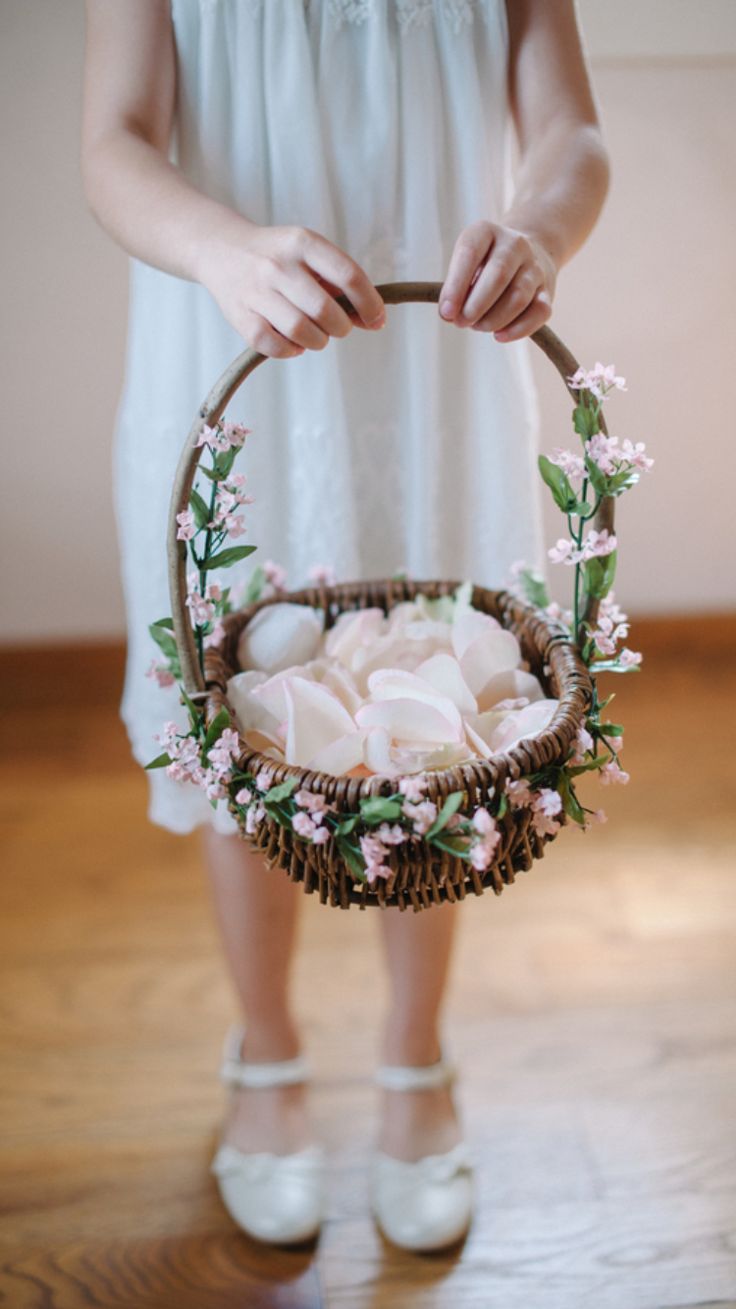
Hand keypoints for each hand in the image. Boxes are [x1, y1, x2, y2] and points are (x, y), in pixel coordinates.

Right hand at [198, 221, 386, 358]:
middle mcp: (277, 264)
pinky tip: (293, 342)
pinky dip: (292, 350)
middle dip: (341, 326)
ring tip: (316, 335)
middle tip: (337, 327)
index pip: (348, 275)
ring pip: (302, 331)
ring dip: (318, 341)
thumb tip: (374, 320)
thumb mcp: (310, 256)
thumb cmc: (279, 258)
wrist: (221, 250)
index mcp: (302, 242)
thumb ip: (340, 285)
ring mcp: (256, 291)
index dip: (369, 303)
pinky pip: (276, 346)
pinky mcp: (240, 316)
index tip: (377, 319)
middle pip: (325, 310)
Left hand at [438, 220, 556, 341]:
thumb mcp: (467, 264)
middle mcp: (515, 245)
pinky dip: (518, 329)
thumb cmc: (485, 264)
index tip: (446, 313)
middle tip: (462, 323)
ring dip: (494, 319)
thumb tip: (449, 315)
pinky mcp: (548, 290)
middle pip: (498, 275)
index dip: (456, 286)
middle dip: (476, 306)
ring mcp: (534, 267)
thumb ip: (456, 287)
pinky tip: (500, 335)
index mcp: (487, 232)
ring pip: (518, 297)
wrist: (528, 251)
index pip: (470, 253)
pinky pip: (539, 312)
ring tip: (479, 326)